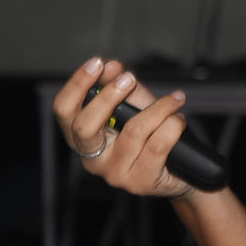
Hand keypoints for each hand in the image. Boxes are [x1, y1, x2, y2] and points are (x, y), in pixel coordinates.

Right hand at [51, 57, 192, 198]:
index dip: (76, 84)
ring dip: (160, 108)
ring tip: (175, 100)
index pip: (63, 110)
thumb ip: (120, 85)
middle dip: (108, 96)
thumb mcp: (134, 105)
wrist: (182, 170)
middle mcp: (93, 159)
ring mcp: (115, 173)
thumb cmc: (152, 135)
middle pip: (85, 126)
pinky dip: (173, 126)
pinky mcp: (140, 182)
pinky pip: (158, 145)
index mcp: (83, 137)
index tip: (96, 63)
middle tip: (130, 78)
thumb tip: (111, 66)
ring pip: (134, 131)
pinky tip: (179, 119)